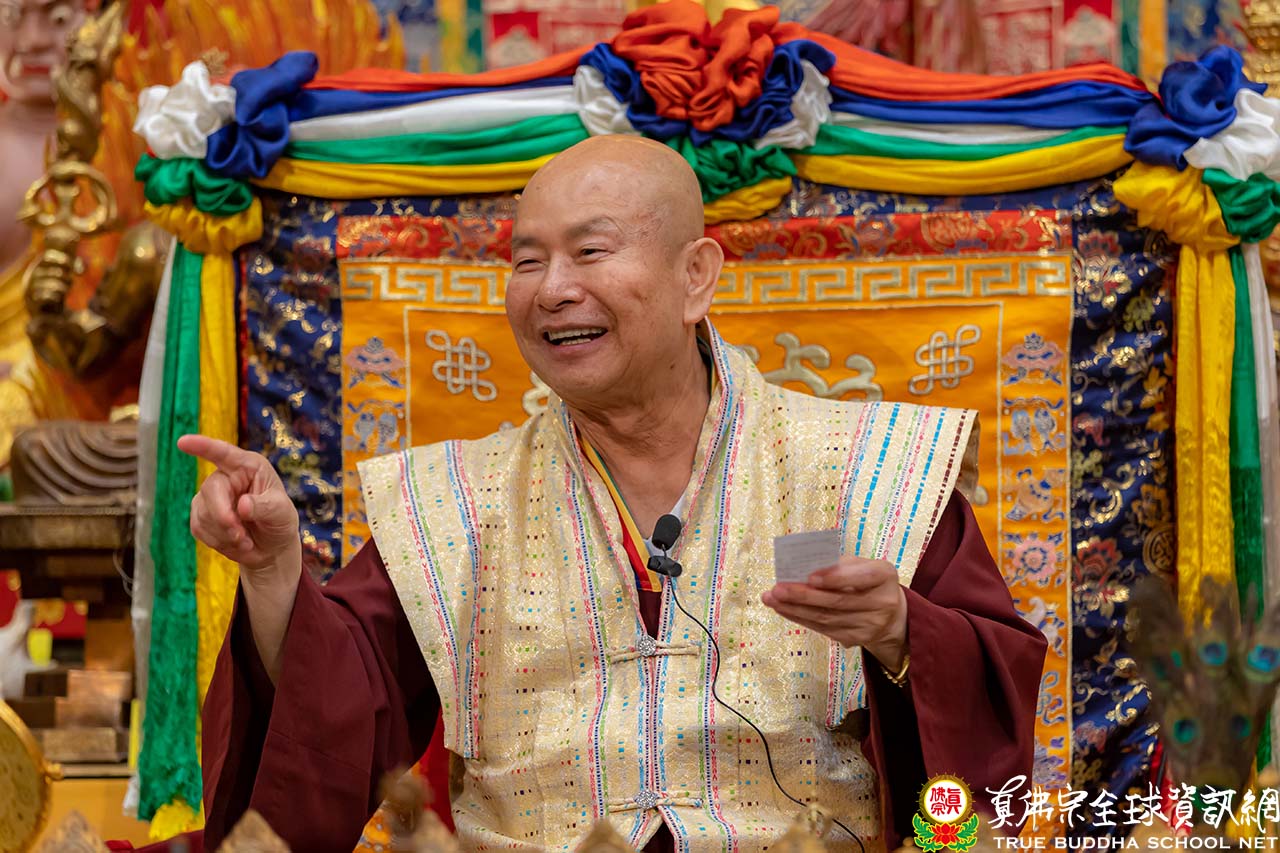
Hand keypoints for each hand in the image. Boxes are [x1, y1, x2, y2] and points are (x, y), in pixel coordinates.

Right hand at [177, 434, 300, 587]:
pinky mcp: (201, 515)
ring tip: (246, 541)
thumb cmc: (279, 521)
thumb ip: (264, 506)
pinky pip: (198, 527)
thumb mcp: (281, 512)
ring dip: (225, 533)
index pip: (223, 453)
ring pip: (203, 513)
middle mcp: (226, 476)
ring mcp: (210, 496)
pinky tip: (235, 542)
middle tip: (240, 535)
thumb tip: (242, 505)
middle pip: (211, 490)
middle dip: (224, 516)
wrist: (270, 546)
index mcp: (248, 466)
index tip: (183, 442)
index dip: (203, 446)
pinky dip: (218, 540)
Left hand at [761, 557, 907, 669]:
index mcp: (884, 575)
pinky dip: (801, 618)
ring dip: (795, 608)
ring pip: (827, 617)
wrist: (891, 615)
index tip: (809, 577)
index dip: (835, 577)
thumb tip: (802, 569)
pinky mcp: (857, 639)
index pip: (861, 577)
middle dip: (803, 595)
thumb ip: (838, 564)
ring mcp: (871, 624)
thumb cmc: (868, 581)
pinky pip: (824, 629)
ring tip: (772, 598)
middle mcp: (882, 602)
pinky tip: (784, 609)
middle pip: (838, 601)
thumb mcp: (861, 565)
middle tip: (777, 588)